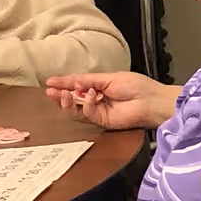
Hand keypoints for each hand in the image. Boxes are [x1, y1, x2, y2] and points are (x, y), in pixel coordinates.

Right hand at [46, 70, 180, 131]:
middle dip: (60, 96)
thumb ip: (87, 81)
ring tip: (63, 94)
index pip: (76, 87)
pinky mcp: (103, 122)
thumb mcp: (108, 78)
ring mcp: (99, 112)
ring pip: (76, 110)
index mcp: (98, 87)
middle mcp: (97, 100)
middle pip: (72, 101)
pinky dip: (87, 105)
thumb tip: (70, 81)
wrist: (151, 101)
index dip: (63, 84)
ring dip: (67, 102)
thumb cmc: (136, 86)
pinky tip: (92, 96)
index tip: (49, 82)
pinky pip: (88, 115)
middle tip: (51, 91)